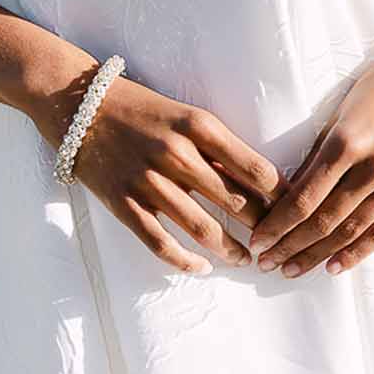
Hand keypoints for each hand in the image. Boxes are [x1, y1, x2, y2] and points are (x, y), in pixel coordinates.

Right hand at [36, 70, 286, 275]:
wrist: (79, 105)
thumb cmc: (141, 108)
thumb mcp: (185, 115)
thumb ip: (216, 147)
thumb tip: (257, 182)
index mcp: (199, 125)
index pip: (256, 169)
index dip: (281, 196)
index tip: (294, 211)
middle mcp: (177, 153)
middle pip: (235, 202)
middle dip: (262, 229)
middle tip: (277, 245)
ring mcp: (148, 181)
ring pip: (202, 229)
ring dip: (230, 251)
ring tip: (247, 260)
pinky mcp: (124, 203)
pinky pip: (161, 243)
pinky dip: (185, 261)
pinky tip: (201, 268)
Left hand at [247, 34, 373, 278]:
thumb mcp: (343, 110)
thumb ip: (320, 152)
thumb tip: (290, 192)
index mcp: (348, 140)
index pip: (304, 198)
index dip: (278, 225)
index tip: (258, 240)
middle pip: (324, 221)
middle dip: (289, 246)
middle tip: (266, 262)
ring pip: (351, 232)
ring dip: (317, 255)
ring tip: (291, 269)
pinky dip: (357, 252)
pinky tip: (334, 267)